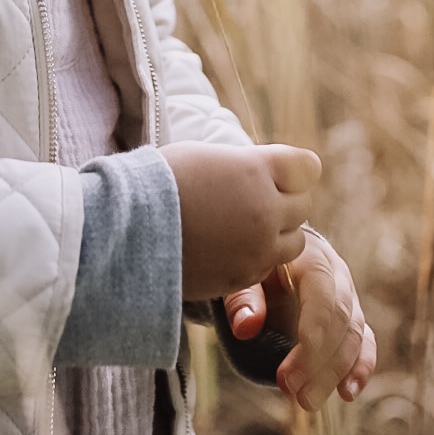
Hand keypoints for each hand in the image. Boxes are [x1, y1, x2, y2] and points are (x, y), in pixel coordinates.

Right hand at [161, 141, 318, 301]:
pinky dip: (258, 259)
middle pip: (303, 205)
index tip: (279, 171)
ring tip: (248, 228)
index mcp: (256, 170)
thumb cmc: (159, 180)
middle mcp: (265, 210)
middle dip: (286, 201)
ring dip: (279, 234)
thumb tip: (264, 173)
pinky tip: (230, 249)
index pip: (307, 167)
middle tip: (258, 199)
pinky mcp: (242, 278)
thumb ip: (244, 165)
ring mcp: (257, 249)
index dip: (293, 169)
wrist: (127, 227)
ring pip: (295, 243)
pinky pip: (268, 268)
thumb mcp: (206, 156)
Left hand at [223, 230, 375, 412]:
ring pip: (354, 336)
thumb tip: (246, 327)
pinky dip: (360, 368)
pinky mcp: (354, 320)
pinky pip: (365, 343)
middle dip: (318, 360)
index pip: (322, 294)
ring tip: (309, 400)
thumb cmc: (256, 265)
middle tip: (290, 389)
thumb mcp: (243, 274)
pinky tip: (347, 393)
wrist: (276, 251)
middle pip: (340, 320)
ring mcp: (350, 299)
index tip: (294, 365)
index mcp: (313, 257)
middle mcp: (338, 276)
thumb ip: (242, 297)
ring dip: (334, 372)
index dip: (313, 331)